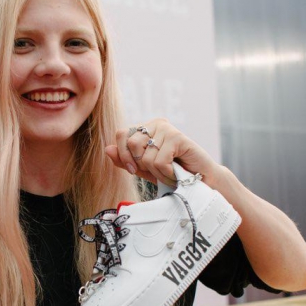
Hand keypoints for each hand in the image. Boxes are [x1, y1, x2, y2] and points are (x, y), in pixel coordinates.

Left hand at [104, 118, 223, 187]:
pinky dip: (166, 173)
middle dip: (142, 165)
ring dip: (157, 172)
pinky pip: (160, 161)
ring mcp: (167, 129)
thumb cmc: (171, 173)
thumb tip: (107, 149)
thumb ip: (125, 160)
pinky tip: (176, 172)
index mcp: (145, 127)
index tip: (133, 170)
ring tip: (169, 172)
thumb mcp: (143, 169)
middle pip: (132, 144)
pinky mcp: (178, 138)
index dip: (123, 155)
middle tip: (157, 170)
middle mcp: (156, 123)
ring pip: (146, 157)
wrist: (199, 181)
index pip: (121, 134)